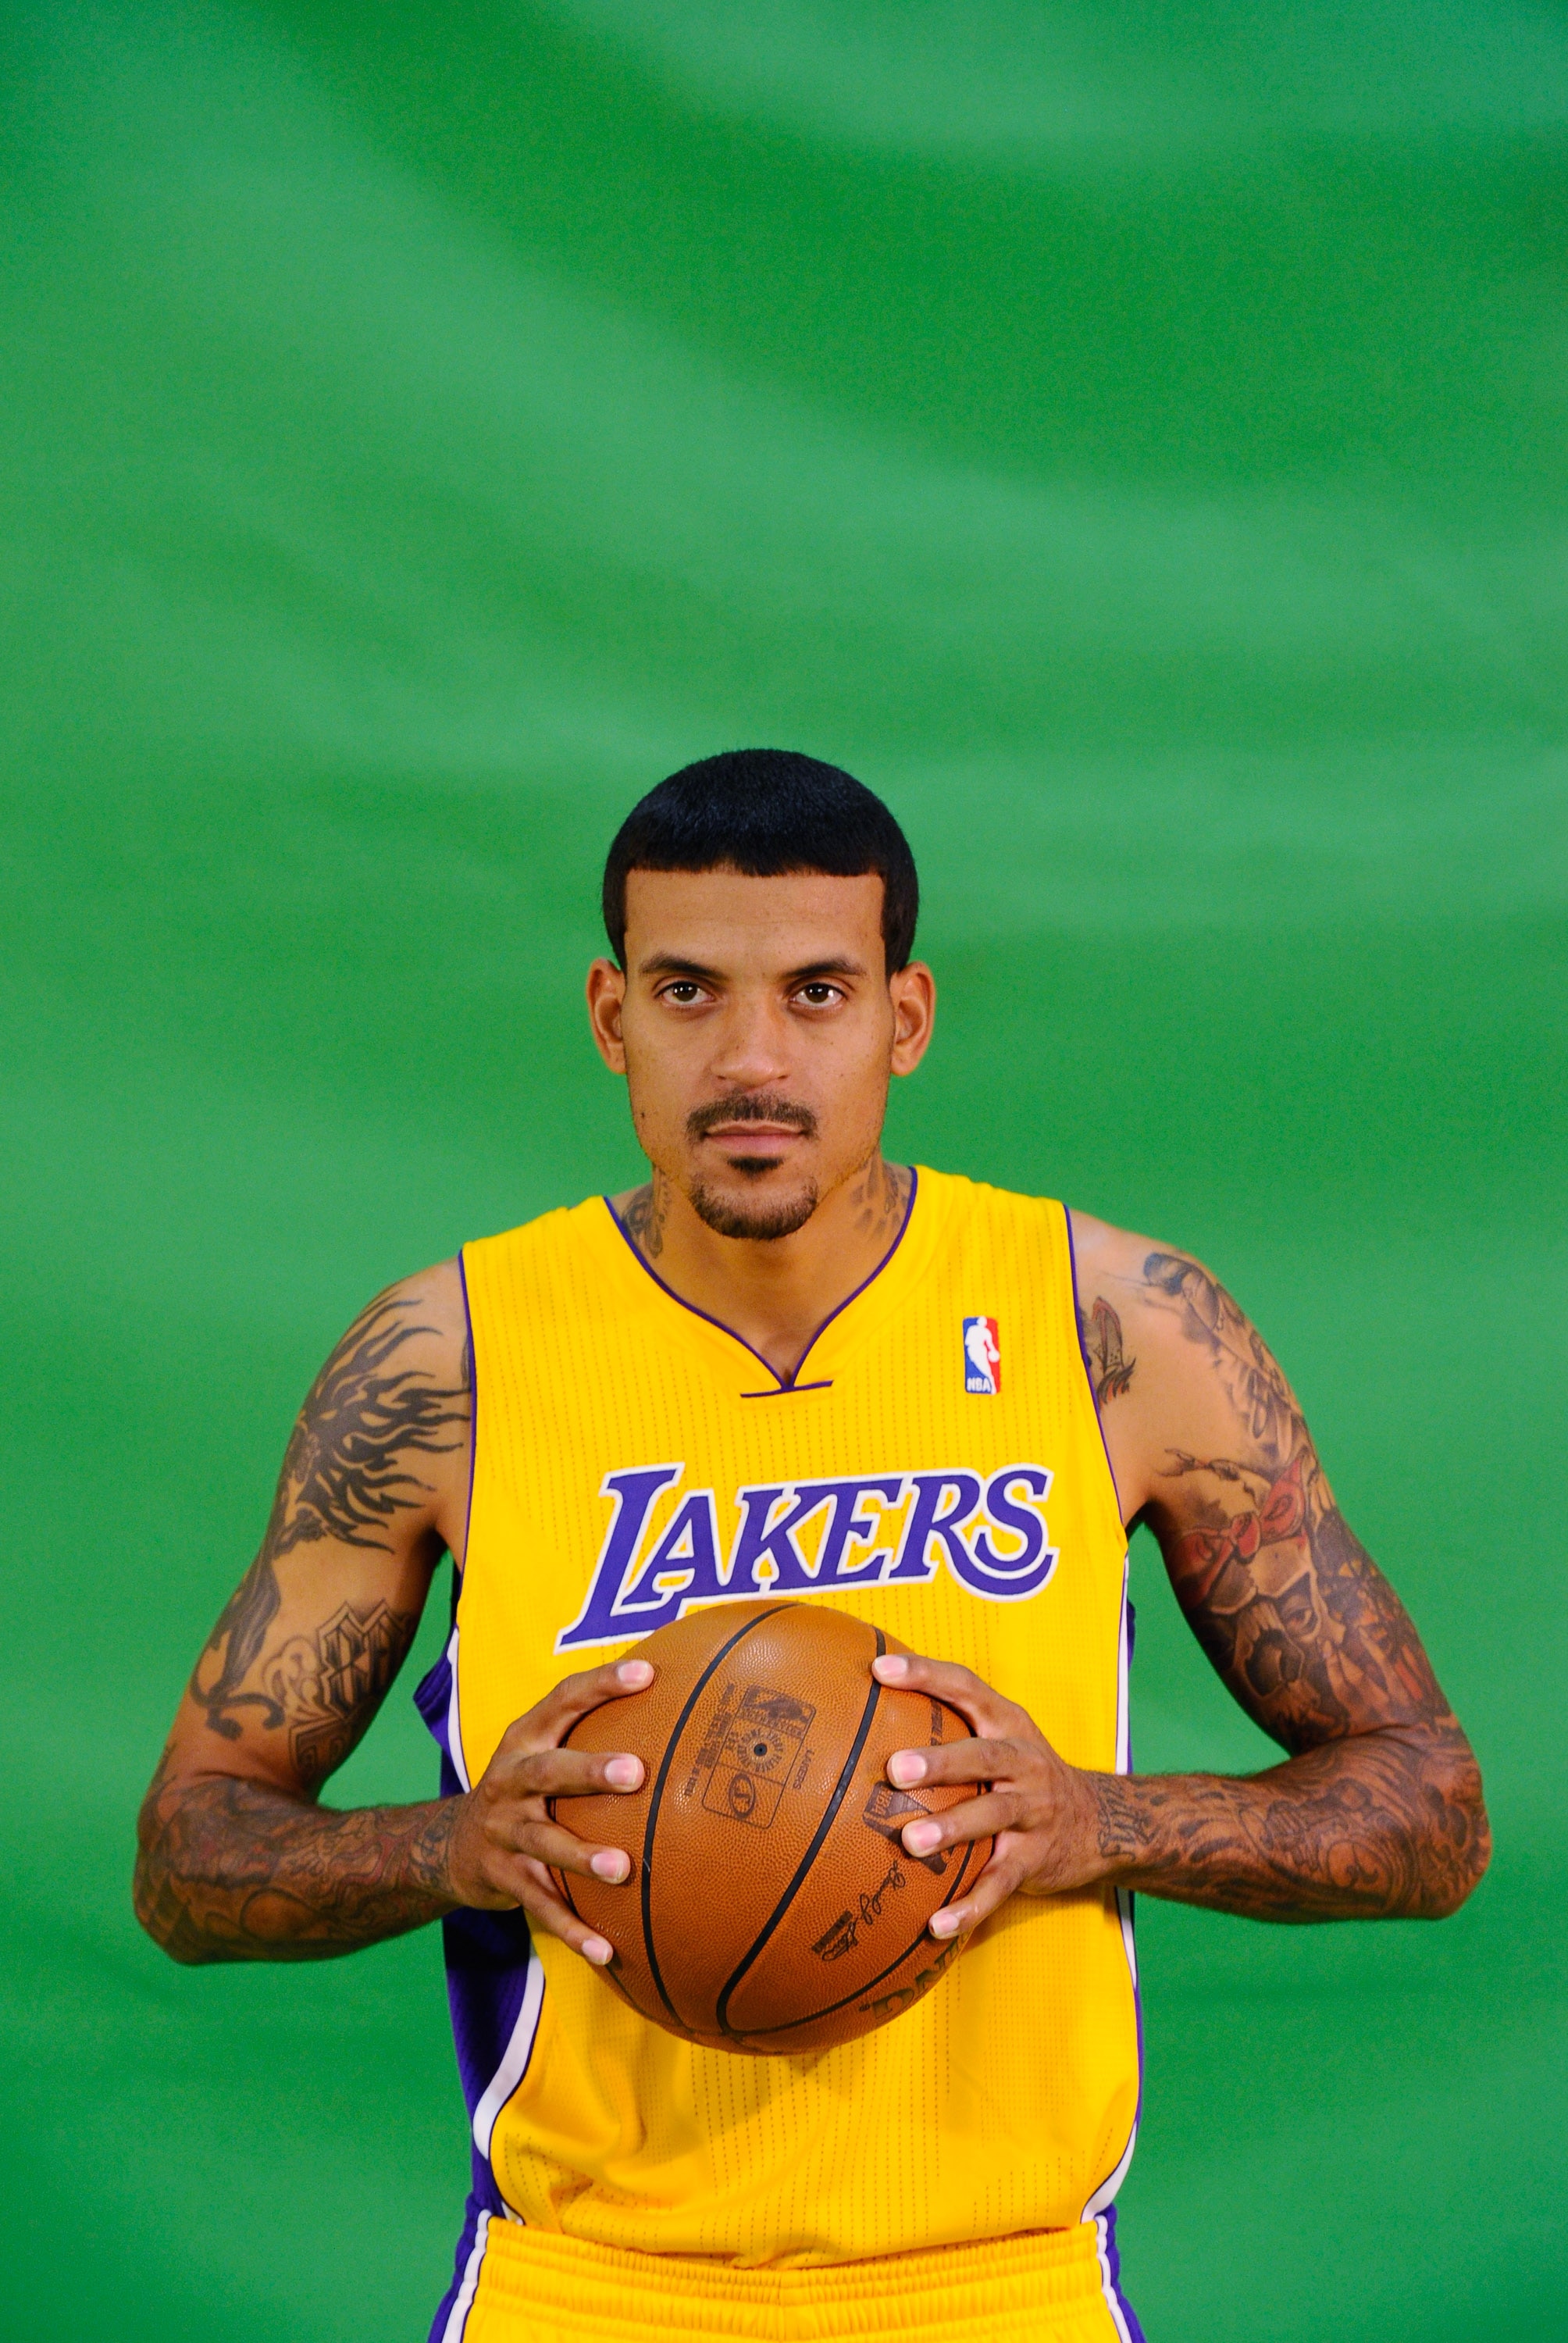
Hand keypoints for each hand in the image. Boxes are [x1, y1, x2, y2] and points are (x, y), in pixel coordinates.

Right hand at [443, 1657, 653, 1964]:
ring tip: (623, 1868)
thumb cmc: (526, 1787)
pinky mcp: (503, 1878)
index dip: (601, 1684)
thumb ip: (594, 1726)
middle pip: (547, 1772)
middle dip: (589, 1771)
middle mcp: (509, 1780)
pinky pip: (541, 1905)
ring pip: (543, 1843)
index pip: (562, 1700)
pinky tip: (607, 1950)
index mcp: (526, 1739)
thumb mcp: (544, 1748)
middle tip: (635, 1773)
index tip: (647, 1673)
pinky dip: (573, 1929)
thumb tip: (677, 1693)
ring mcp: (503, 1831)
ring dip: (582, 1856)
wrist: (451, 1844)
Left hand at [871, 1652, 1107, 1941]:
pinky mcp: (1033, 1860)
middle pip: (984, 1756)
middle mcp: (1024, 1763)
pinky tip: (935, 1925)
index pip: (967, 1688)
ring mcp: (1033, 1812)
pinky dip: (969, 1907)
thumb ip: (950, 1724)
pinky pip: (998, 1885)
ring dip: (952, 1830)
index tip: (878, 1670)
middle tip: (895, 1768)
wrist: (1101, 1822)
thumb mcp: (1001, 1737)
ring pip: (992, 1817)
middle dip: (940, 1762)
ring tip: (911, 1842)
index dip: (925, 1675)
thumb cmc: (1024, 1775)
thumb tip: (865, 1714)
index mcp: (1008, 1724)